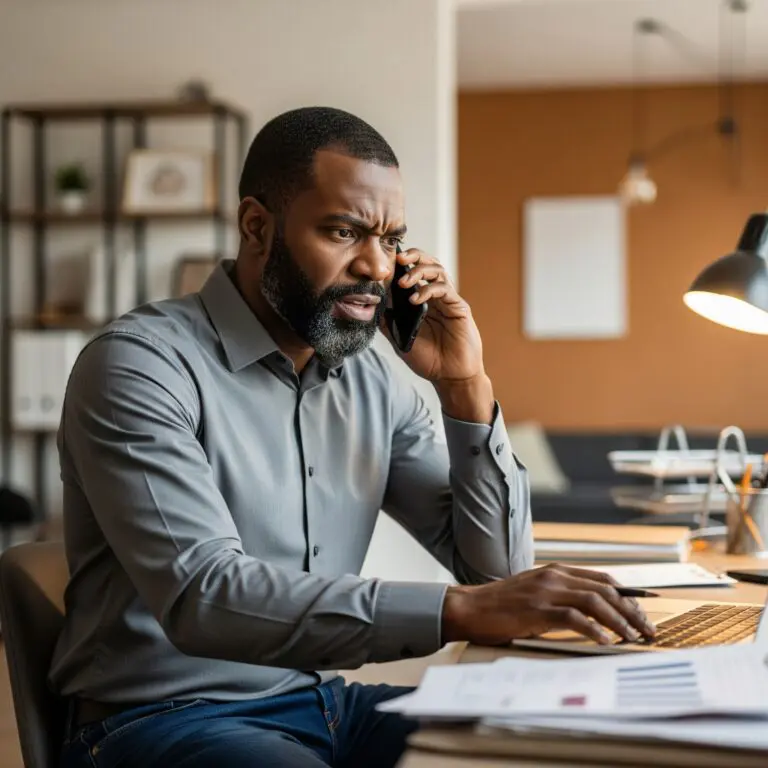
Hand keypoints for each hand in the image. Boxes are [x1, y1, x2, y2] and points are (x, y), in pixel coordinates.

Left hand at [382, 248, 483, 384]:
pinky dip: (428, 289)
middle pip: (427, 264)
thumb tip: (373, 302)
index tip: (384, 264)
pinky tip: (414, 300)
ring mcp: (447, 300)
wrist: (449, 377)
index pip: (412, 273)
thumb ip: (388, 320)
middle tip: (398, 258)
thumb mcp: (399, 338)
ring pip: (437, 270)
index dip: (400, 265)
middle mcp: (435, 297)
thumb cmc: (428, 359)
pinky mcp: (458, 307)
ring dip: (419, 271)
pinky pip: (444, 289)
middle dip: (413, 256)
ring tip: (403, 282)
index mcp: (421, 301)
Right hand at [442, 563, 656, 645]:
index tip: (645, 612)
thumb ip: (560, 595)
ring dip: (619, 621)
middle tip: (648, 630)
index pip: (603, 579)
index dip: (628, 595)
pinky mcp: (537, 610)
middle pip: (605, 590)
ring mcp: (546, 591)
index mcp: (556, 571)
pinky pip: (573, 617)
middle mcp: (554, 576)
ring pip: (594, 601)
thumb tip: (593, 613)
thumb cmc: (502, 604)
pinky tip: (605, 641)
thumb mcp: (535, 593)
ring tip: (633, 637)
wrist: (470, 607)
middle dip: (632, 611)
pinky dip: (593, 629)